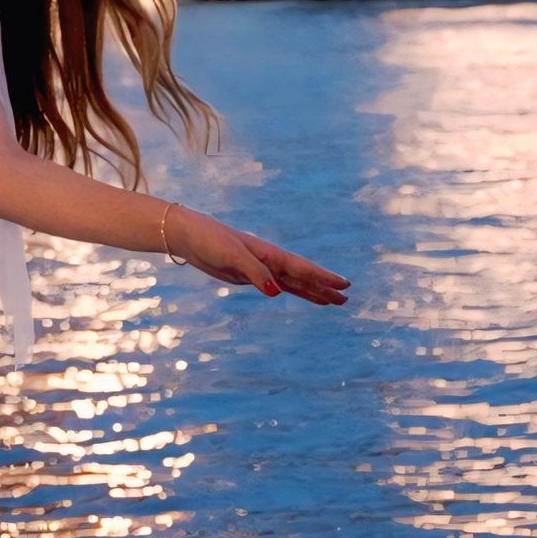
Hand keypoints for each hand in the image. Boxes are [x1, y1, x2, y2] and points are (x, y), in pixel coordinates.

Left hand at [171, 207, 348, 307]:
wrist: (190, 236)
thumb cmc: (210, 240)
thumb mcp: (232, 256)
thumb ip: (255, 273)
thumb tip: (277, 293)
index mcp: (269, 254)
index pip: (302, 268)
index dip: (323, 277)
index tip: (344, 285)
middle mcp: (270, 261)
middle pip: (303, 277)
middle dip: (324, 287)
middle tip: (346, 297)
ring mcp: (261, 268)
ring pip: (293, 283)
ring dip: (312, 291)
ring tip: (333, 301)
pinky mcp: (250, 276)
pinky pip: (279, 285)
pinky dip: (292, 291)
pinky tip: (303, 296)